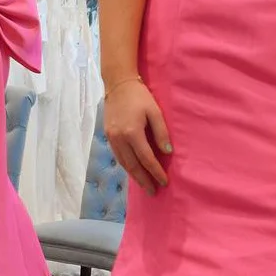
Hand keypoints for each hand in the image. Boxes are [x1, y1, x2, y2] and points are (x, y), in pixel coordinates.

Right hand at [104, 78, 172, 195]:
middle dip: (144, 180)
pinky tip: (133, 171)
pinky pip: (118, 156)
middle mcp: (119, 139)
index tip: (164, 181)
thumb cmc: (140, 97)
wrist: (118, 84)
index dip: (156, 172)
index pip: (146, 158)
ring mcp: (111, 138)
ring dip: (134, 176)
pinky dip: (126, 166)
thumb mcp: (155, 111)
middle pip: (133, 165)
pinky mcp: (108, 136)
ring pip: (123, 163)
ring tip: (144, 185)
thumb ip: (161, 132)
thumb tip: (167, 152)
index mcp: (132, 133)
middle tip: (153, 191)